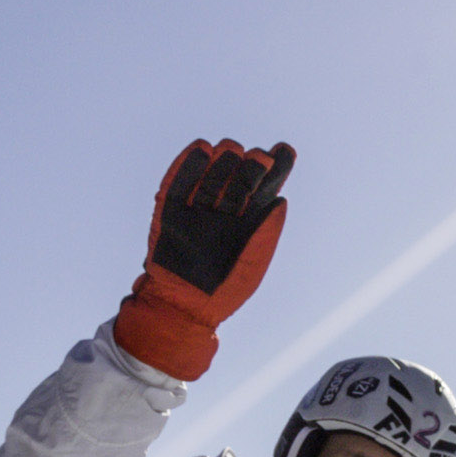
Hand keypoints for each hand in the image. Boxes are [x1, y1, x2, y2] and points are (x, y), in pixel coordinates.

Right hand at [107, 139, 293, 376]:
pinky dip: (188, 164)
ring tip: (230, 153)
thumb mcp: (252, 265)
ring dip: (223, 159)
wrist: (183, 307)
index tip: (284, 150)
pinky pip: (179, 181)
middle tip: (257, 159)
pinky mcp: (171, 209)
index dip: (277, 167)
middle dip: (250, 163)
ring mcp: (198, 208)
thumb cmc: (224, 292)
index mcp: (249, 222)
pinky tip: (202, 149)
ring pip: (212, 173)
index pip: (265, 187)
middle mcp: (224, 210)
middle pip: (240, 175)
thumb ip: (266, 233)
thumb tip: (281, 198)